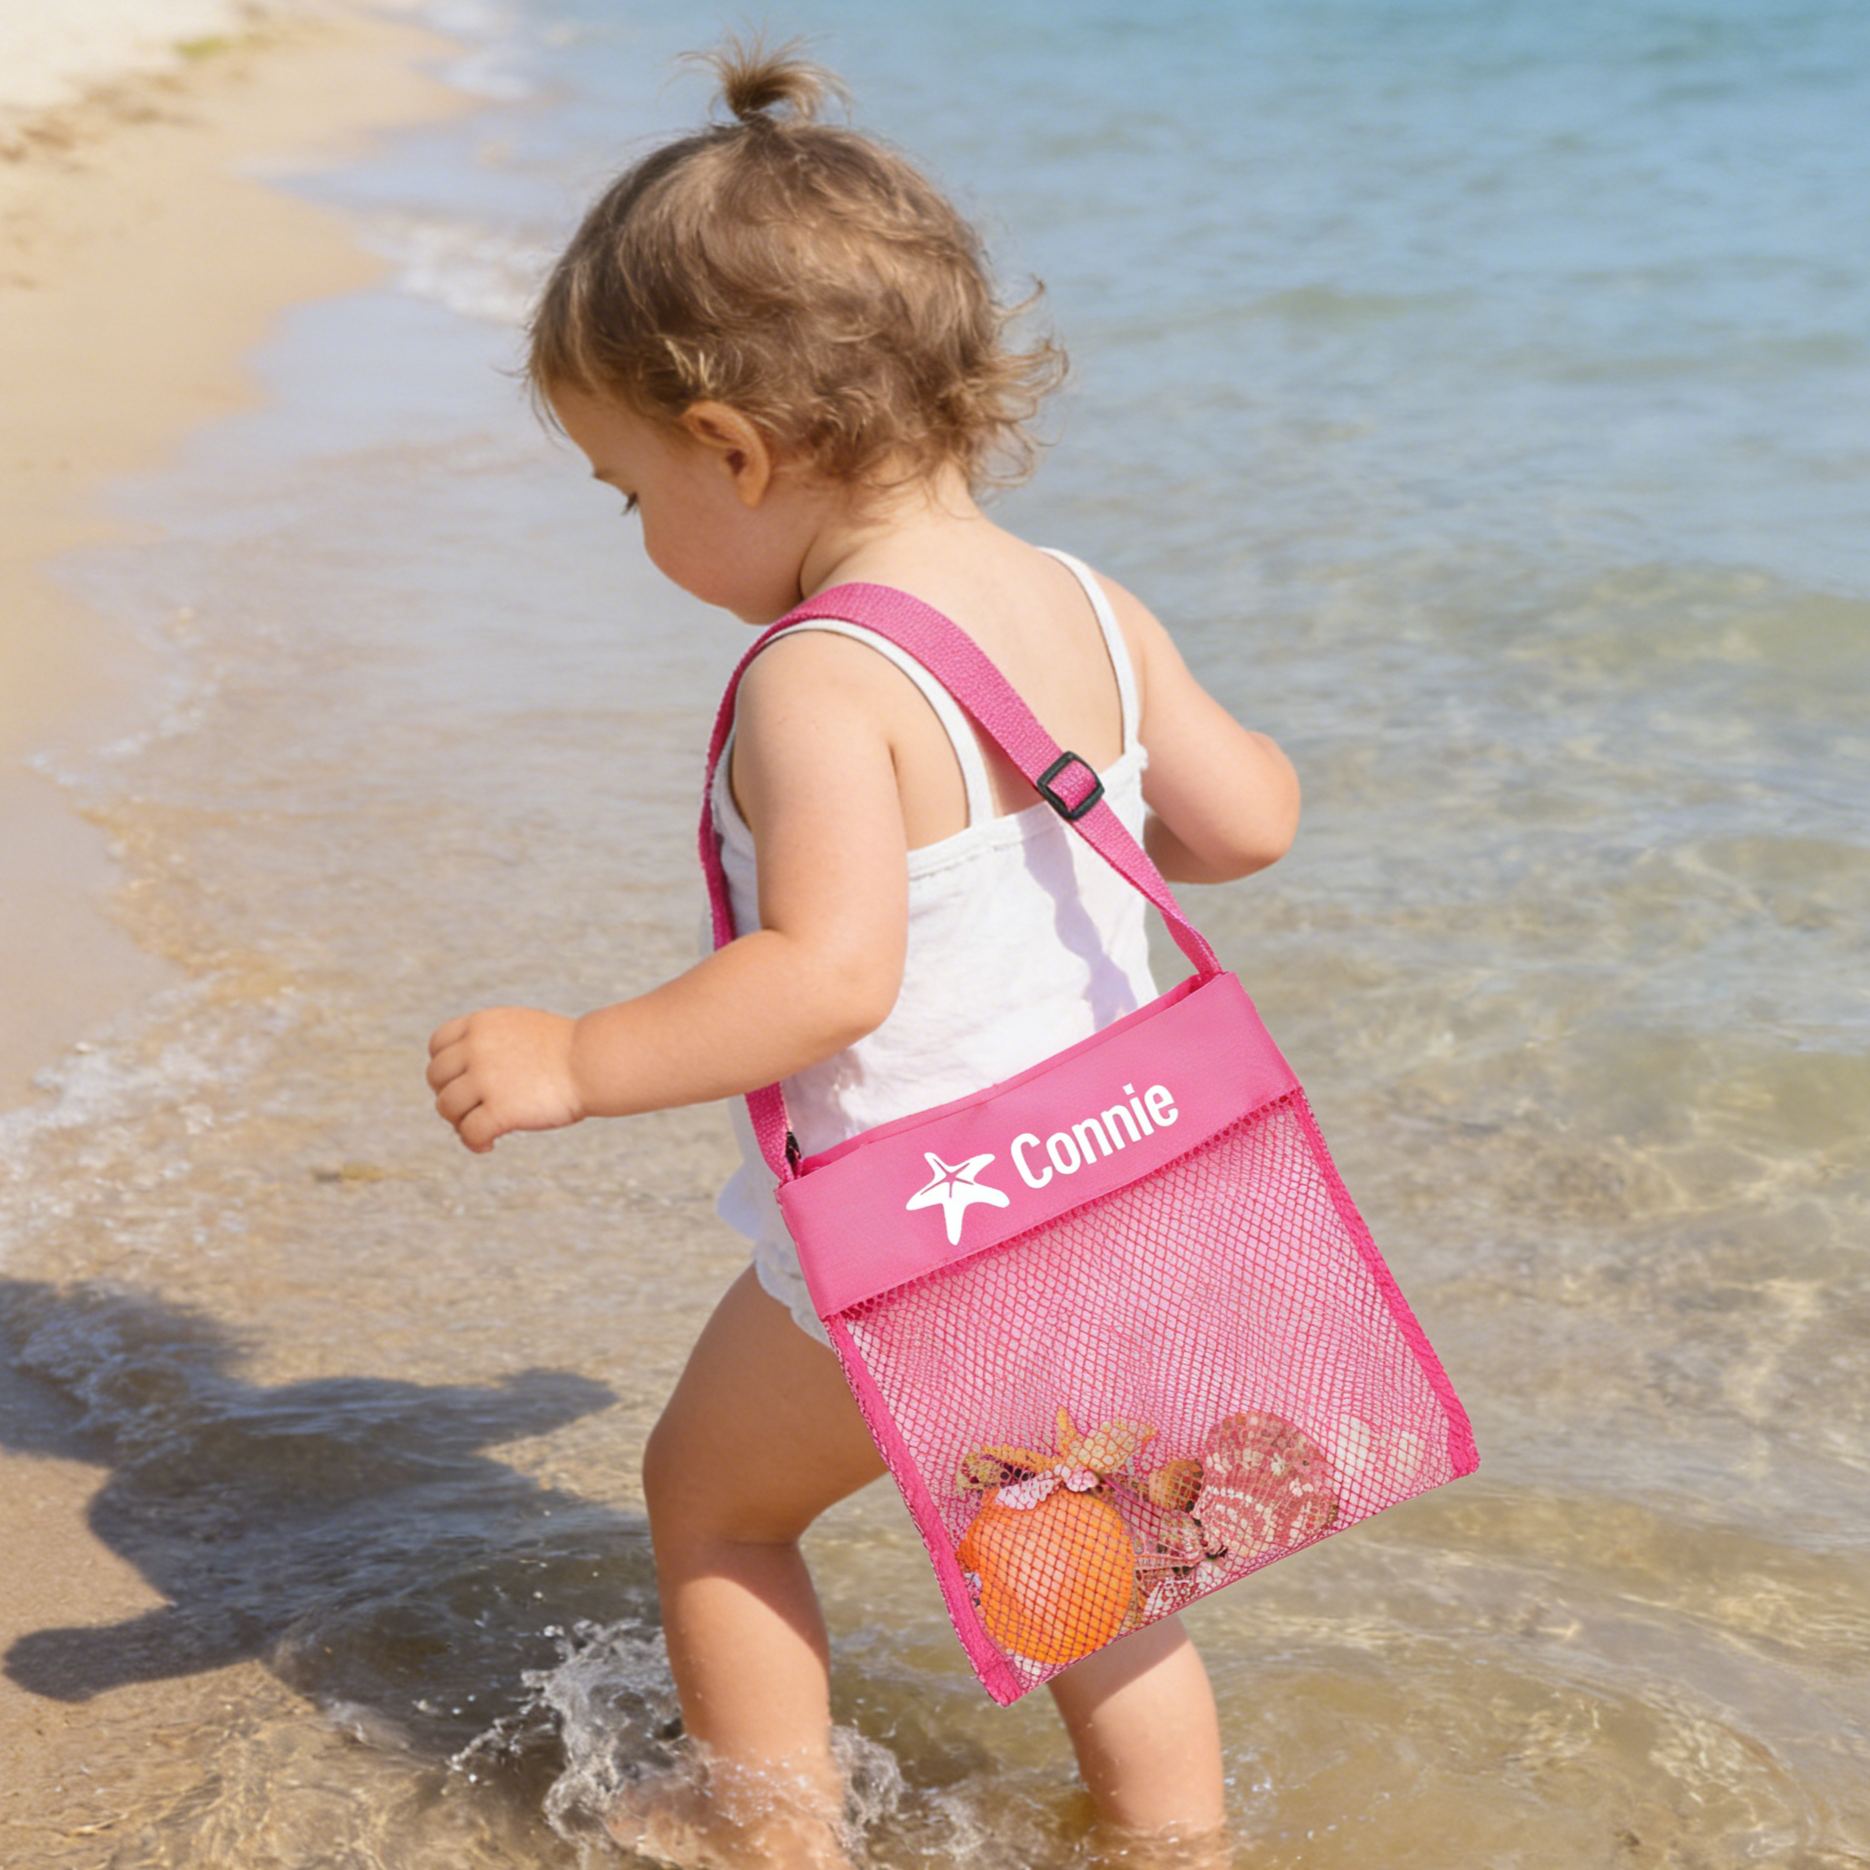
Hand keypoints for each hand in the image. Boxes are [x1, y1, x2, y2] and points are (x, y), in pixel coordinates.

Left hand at [425, 1006, 584, 1152]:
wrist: (594, 1062)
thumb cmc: (567, 1050)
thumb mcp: (522, 1030)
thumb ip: (492, 1044)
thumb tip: (466, 1079)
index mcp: (482, 1024)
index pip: (437, 1045)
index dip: (444, 1067)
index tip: (461, 1082)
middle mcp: (476, 1048)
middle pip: (436, 1077)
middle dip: (450, 1095)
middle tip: (472, 1109)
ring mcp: (486, 1079)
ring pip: (447, 1107)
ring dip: (460, 1122)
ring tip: (482, 1129)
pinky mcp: (499, 1109)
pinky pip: (469, 1133)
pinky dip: (474, 1143)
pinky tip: (490, 1145)